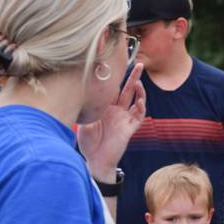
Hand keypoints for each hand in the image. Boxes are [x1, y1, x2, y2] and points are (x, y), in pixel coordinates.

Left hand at [77, 63, 145, 181]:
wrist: (96, 160)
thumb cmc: (87, 142)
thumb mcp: (82, 119)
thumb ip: (86, 106)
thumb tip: (81, 88)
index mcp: (104, 107)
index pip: (112, 88)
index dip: (116, 76)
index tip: (116, 62)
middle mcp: (116, 111)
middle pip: (127, 90)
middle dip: (133, 76)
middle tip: (138, 63)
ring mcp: (124, 118)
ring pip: (135, 100)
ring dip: (139, 90)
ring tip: (139, 79)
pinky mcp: (130, 128)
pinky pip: (139, 114)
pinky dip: (141, 105)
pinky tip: (140, 98)